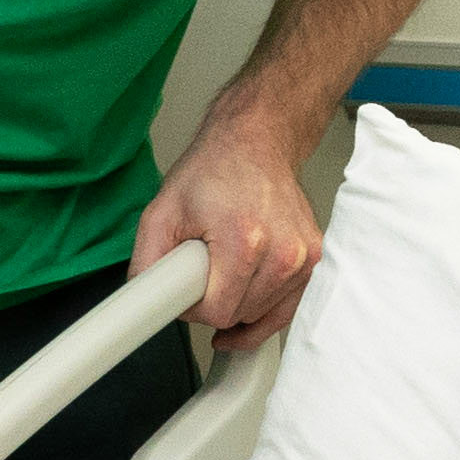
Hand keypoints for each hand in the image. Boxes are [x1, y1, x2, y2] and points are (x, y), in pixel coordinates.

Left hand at [135, 115, 323, 341]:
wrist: (254, 144)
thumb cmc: (213, 172)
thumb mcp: (161, 212)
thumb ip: (147, 262)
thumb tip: (145, 302)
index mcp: (245, 241)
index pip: (217, 312)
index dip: (193, 309)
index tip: (186, 291)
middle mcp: (282, 252)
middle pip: (239, 315)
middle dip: (214, 304)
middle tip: (203, 272)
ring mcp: (303, 257)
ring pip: (261, 315)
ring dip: (239, 304)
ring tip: (227, 268)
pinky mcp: (314, 260)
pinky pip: (286, 308)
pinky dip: (263, 310)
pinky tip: (246, 303)